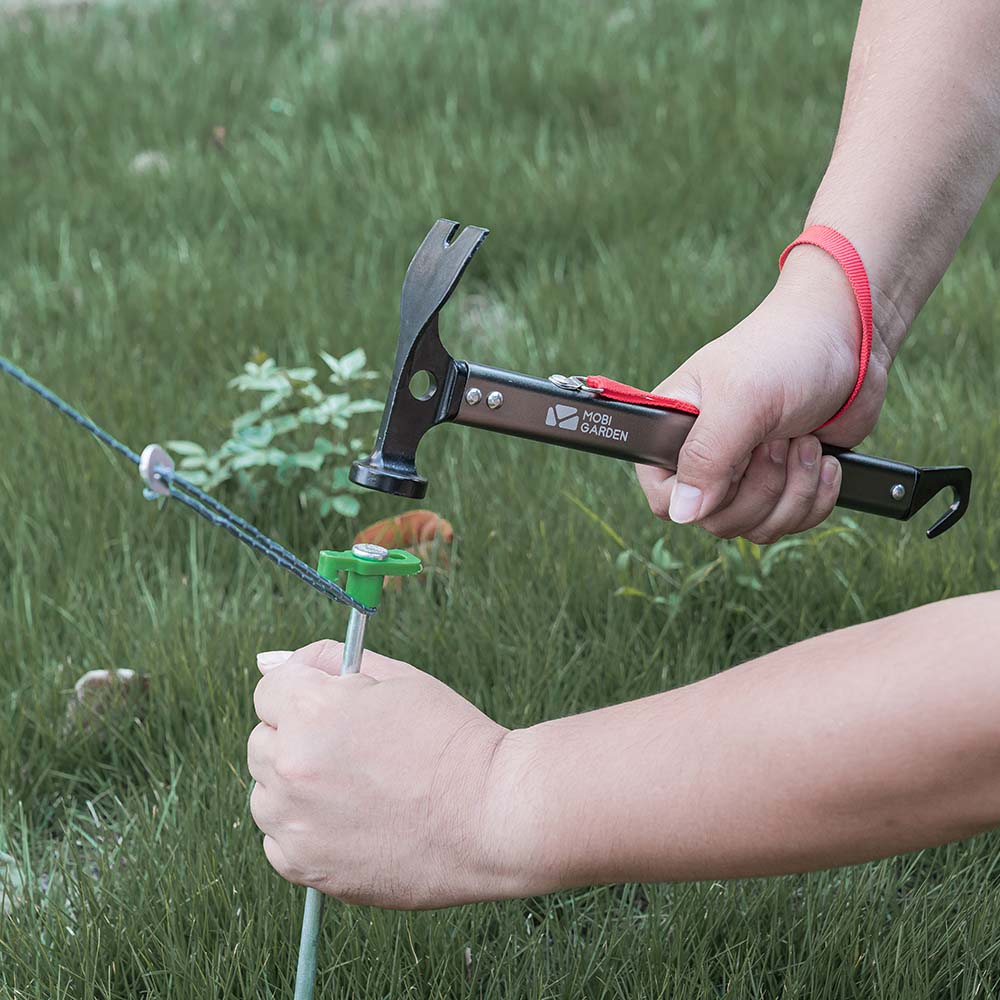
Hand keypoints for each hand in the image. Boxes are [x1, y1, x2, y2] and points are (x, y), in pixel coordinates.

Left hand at [247, 640, 518, 909]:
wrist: (493, 815)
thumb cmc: (451, 739)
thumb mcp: (397, 677)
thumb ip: (329, 662)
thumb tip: (269, 661)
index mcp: (311, 710)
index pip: (268, 688)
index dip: (305, 690)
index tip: (334, 703)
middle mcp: (290, 766)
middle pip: (262, 741)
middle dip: (297, 736)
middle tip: (354, 746)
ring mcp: (295, 822)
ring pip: (265, 794)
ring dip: (296, 785)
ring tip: (357, 787)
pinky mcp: (307, 868)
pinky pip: (278, 841)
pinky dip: (304, 830)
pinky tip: (353, 821)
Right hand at [638, 249, 892, 542]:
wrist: (851, 340)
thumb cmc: (785, 351)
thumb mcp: (740, 400)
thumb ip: (705, 458)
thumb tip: (683, 513)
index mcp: (675, 430)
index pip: (663, 496)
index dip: (697, 497)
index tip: (731, 467)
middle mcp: (706, 457)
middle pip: (716, 520)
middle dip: (760, 488)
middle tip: (778, 441)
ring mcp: (746, 473)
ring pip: (755, 526)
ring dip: (793, 491)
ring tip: (804, 442)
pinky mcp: (784, 482)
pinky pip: (789, 522)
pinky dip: (815, 497)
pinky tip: (823, 459)